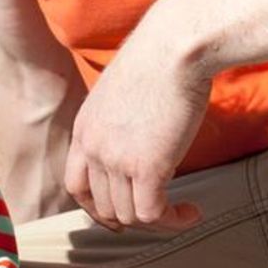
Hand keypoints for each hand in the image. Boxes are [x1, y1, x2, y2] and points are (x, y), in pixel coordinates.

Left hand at [65, 18, 209, 230]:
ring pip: (129, 215)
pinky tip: (191, 212)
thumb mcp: (124, 93)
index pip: (76, 186)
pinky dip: (172, 221)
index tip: (118, 216)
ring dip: (158, 221)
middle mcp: (93, 148)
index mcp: (84, 129)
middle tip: (160, 215)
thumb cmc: (160, 59)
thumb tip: (143, 139)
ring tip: (183, 211)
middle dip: (131, 218)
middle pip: (103, 206)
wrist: (174, 46)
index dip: (97, 208)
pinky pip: (152, 214)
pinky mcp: (146, 167)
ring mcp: (115, 160)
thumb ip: (122, 121)